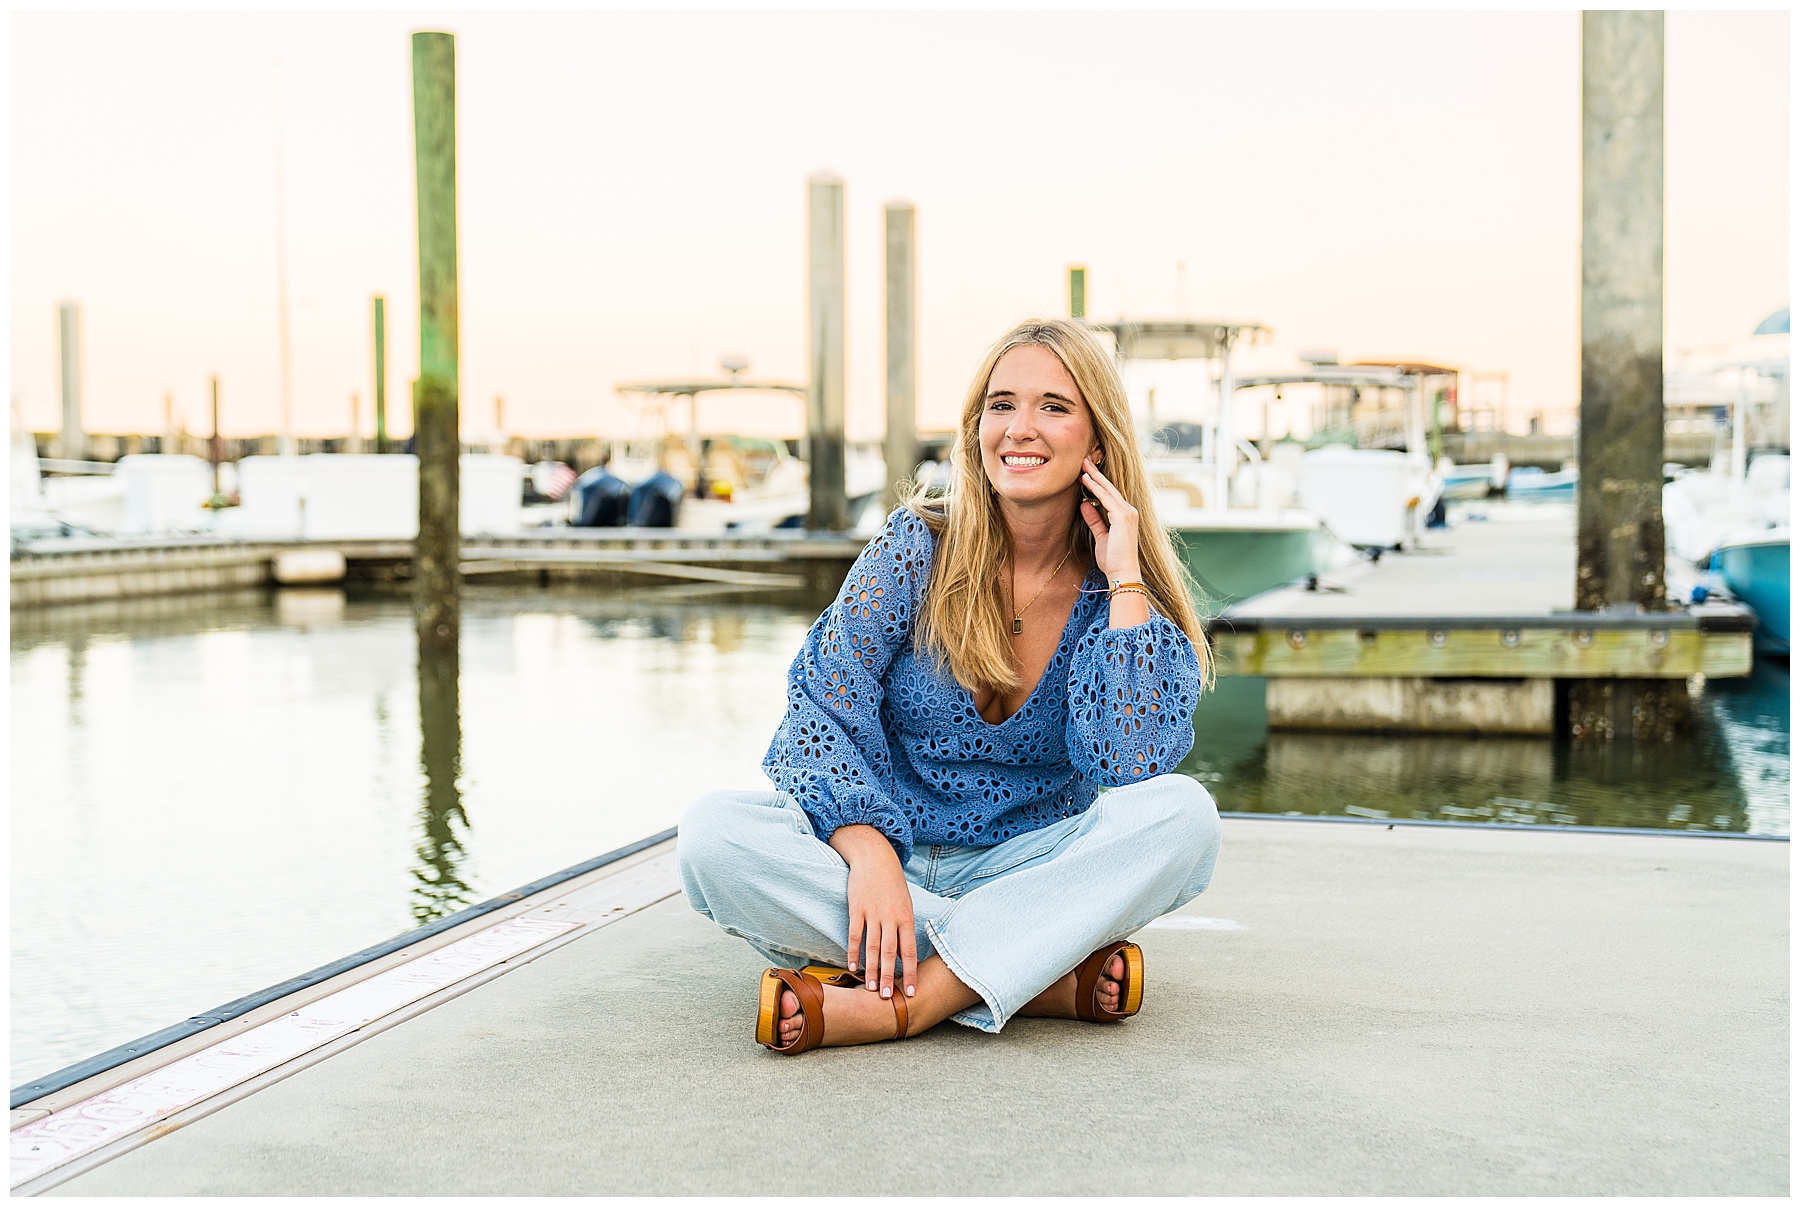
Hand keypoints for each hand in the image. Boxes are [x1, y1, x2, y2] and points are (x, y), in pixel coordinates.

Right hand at [827, 824, 917, 998]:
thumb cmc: (893, 884)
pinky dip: (853, 952)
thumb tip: (906, 955)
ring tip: (871, 989)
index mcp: (906, 917)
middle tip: (889, 998)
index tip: (912, 992)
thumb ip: (905, 928)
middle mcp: (891, 917)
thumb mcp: (905, 904)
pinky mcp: (857, 909)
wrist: (875, 858)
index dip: (911, 972)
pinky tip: (852, 966)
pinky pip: (855, 934)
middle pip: (891, 953)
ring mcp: (873, 913)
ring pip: (872, 947)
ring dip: (872, 970)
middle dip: (890, 977)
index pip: (910, 950)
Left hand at [1079, 456, 1140, 583]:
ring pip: (1108, 490)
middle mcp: (1129, 511)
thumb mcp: (1100, 536)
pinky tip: (1086, 480)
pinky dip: (1096, 488)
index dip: (1097, 482)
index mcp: (1125, 516)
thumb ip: (1094, 519)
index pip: (1109, 494)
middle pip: (1110, 488)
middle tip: (1083, 460)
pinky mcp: (1123, 517)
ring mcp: (1127, 513)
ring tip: (1082, 465)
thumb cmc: (1112, 559)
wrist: (1122, 573)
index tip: (1085, 472)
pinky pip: (1107, 499)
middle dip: (1096, 473)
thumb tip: (1084, 504)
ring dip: (1095, 476)